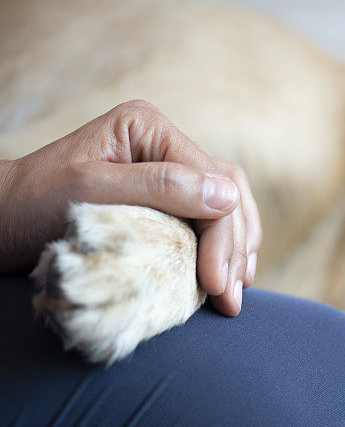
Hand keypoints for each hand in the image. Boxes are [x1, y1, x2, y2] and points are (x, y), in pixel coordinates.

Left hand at [0, 100, 261, 315]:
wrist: (0, 221)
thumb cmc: (32, 204)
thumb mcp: (91, 191)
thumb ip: (161, 188)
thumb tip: (228, 197)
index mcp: (149, 128)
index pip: (208, 182)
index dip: (221, 234)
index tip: (218, 285)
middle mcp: (164, 145)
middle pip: (227, 192)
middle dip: (235, 246)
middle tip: (232, 297)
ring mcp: (167, 171)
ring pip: (229, 205)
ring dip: (239, 248)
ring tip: (237, 290)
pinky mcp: (166, 200)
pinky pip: (210, 220)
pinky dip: (225, 247)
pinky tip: (228, 274)